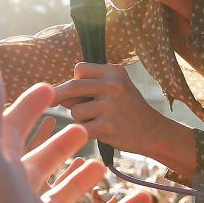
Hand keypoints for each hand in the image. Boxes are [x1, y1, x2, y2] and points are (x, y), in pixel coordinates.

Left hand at [0, 67, 150, 202]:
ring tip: (101, 161)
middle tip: (81, 127)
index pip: (12, 129)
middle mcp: (19, 193)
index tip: (49, 89)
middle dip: (58, 143)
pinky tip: (144, 197)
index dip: (27, 107)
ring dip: (82, 177)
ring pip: (67, 193)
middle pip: (40, 161)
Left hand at [53, 62, 168, 153]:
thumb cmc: (127, 110)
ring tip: (97, 122)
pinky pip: (81, 128)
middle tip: (50, 104)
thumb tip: (55, 94)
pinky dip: (83, 132)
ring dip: (80, 119)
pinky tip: (96, 133)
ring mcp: (110, 106)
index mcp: (114, 72)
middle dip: (58, 96)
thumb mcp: (116, 88)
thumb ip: (89, 87)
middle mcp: (113, 85)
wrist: (153, 132)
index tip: (76, 92)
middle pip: (72, 87)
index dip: (75, 80)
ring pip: (75, 111)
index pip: (79, 69)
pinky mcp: (107, 127)